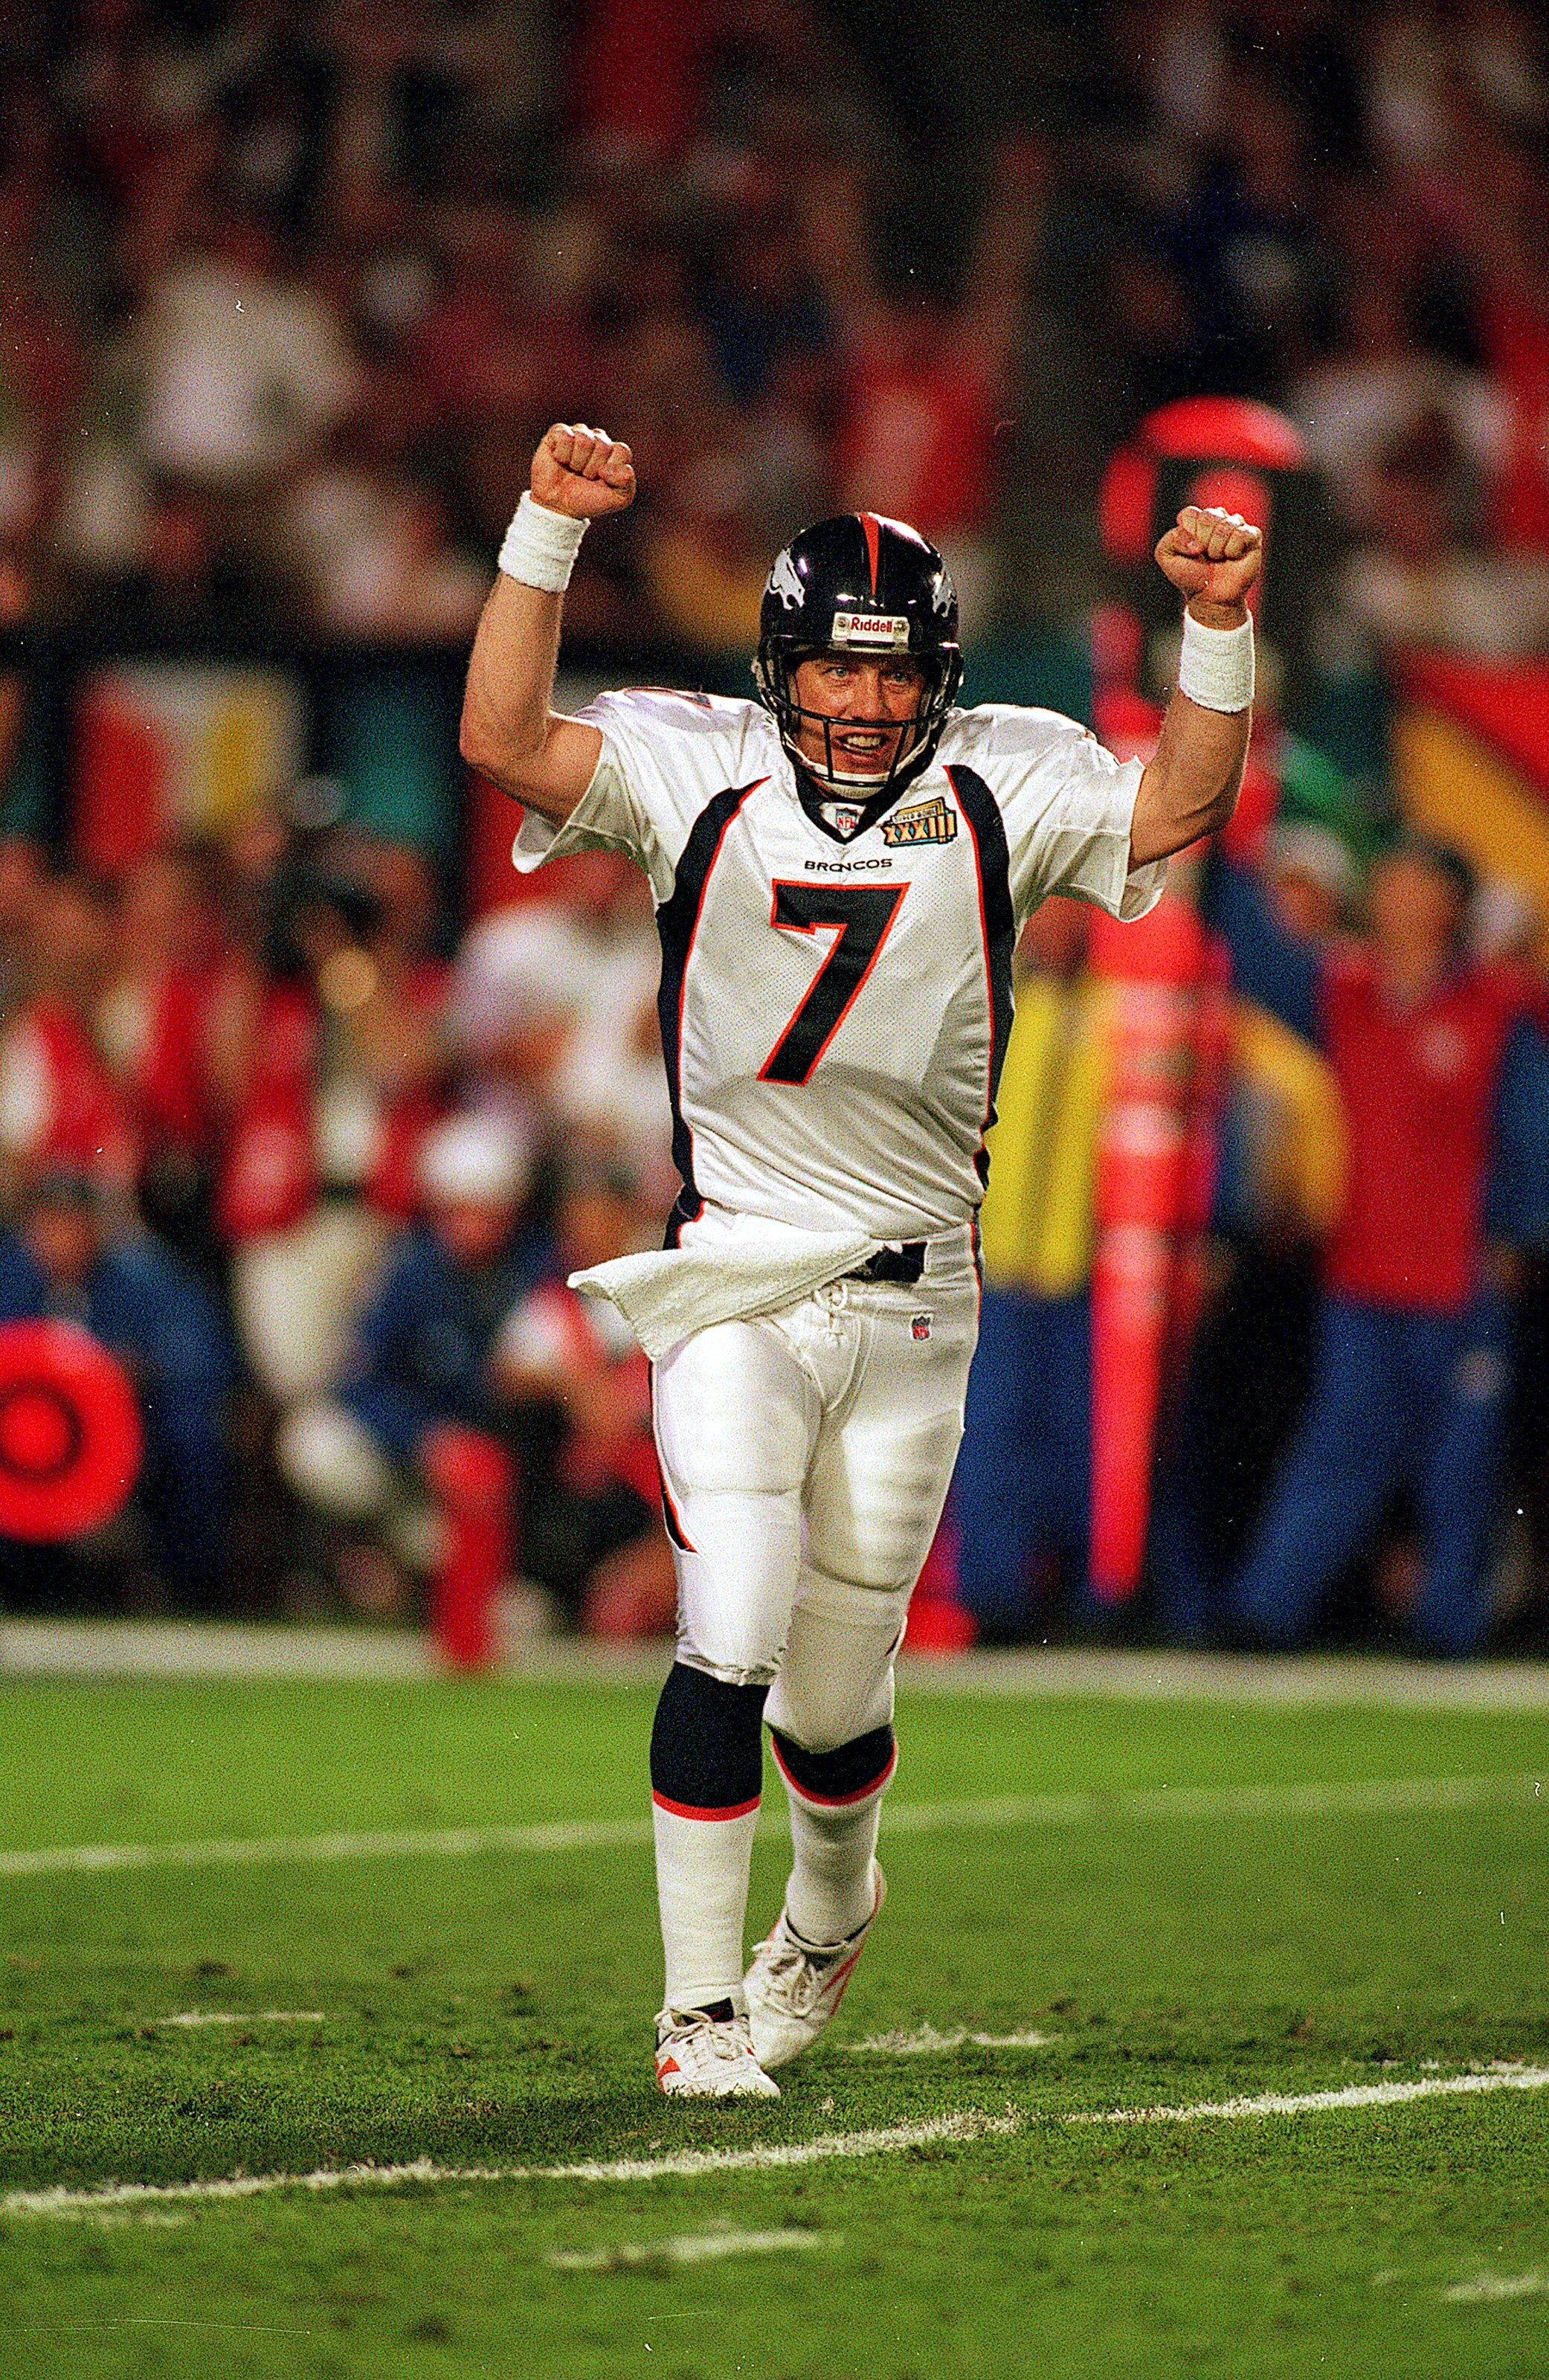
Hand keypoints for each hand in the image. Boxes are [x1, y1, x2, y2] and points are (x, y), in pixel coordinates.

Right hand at [530, 422, 635, 520]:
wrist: (560, 507)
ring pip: (584, 441)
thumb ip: (627, 481)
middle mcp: (597, 439)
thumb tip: (610, 466)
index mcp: (614, 451)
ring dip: (577, 462)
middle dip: (593, 468)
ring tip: (573, 469)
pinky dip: (563, 454)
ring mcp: (578, 434)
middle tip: (584, 476)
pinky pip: (566, 437)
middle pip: (603, 445)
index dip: (611, 470)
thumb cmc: (588, 499)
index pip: (621, 451)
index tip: (602, 480)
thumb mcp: (618, 498)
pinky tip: (561, 460)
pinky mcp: (558, 432)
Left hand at [1154, 505, 1262, 621]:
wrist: (1209, 596)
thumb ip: (1172, 539)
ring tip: (1218, 558)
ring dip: (1217, 549)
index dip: (1188, 535)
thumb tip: (1197, 542)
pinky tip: (1232, 557)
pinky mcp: (1252, 535)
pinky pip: (1242, 534)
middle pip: (1208, 517)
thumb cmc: (1189, 575)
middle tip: (1206, 556)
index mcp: (1196, 519)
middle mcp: (1217, 518)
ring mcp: (1236, 525)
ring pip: (1225, 526)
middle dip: (1203, 542)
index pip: (1189, 514)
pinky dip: (1233, 550)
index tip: (1191, 551)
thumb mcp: (1166, 556)